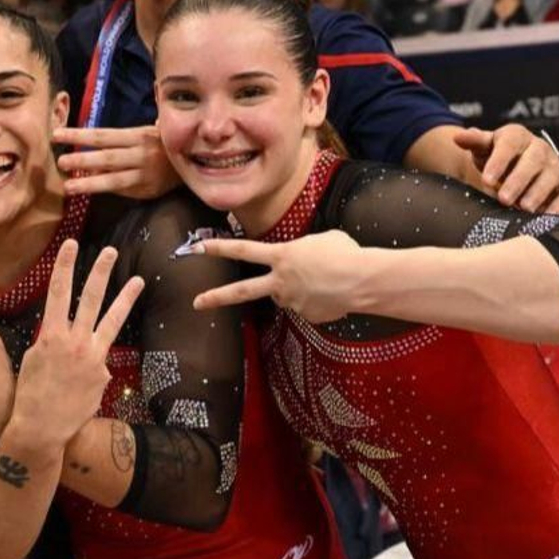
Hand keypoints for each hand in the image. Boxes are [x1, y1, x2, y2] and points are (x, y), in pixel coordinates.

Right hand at [10, 241, 143, 447]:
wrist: (42, 427)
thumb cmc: (30, 393)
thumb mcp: (33, 358)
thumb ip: (50, 340)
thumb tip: (62, 333)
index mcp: (51, 335)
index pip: (58, 291)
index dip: (64, 265)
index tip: (70, 245)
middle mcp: (75, 342)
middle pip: (91, 298)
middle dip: (100, 272)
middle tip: (109, 251)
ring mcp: (93, 358)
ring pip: (112, 320)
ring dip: (125, 298)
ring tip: (138, 280)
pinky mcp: (104, 375)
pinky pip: (100, 361)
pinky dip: (92, 366)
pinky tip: (80, 383)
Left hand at [53, 125, 179, 198]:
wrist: (196, 163)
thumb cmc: (165, 143)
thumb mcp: (149, 131)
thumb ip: (122, 136)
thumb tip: (92, 139)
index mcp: (138, 135)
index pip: (103, 135)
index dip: (80, 135)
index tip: (58, 135)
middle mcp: (141, 155)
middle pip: (106, 157)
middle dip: (82, 159)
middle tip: (61, 162)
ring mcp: (144, 174)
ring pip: (113, 179)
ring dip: (89, 183)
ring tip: (68, 187)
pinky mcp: (147, 190)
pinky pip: (123, 190)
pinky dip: (106, 189)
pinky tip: (89, 190)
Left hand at [190, 230, 365, 323]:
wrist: (363, 281)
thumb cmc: (345, 253)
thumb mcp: (320, 240)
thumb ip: (302, 251)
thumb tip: (302, 264)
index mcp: (281, 256)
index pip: (243, 250)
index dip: (218, 247)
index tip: (197, 247)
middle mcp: (280, 282)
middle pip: (242, 291)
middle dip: (216, 297)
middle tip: (196, 303)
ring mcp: (292, 302)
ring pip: (287, 295)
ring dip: (300, 289)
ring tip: (327, 281)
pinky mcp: (307, 317)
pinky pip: (308, 307)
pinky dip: (318, 301)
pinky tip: (334, 294)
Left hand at [453, 124, 558, 212]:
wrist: (515, 165)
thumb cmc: (497, 157)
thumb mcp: (483, 148)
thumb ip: (473, 142)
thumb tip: (458, 137)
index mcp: (517, 136)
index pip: (509, 145)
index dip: (499, 162)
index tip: (486, 180)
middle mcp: (540, 149)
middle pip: (533, 161)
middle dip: (519, 181)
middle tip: (504, 199)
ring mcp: (554, 166)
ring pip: (551, 177)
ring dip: (538, 193)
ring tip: (524, 208)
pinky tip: (546, 217)